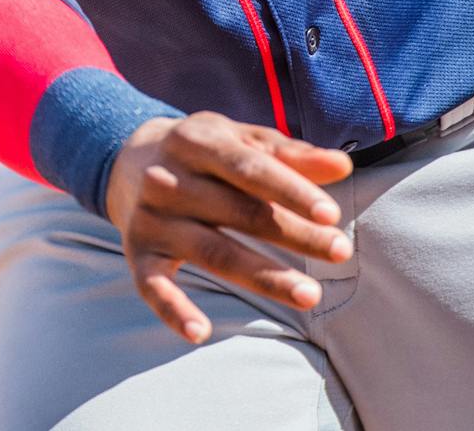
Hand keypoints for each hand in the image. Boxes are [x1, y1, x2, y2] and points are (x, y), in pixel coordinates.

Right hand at [103, 111, 353, 343]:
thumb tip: (342, 167)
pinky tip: (201, 332)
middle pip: (239, 213)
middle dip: (294, 234)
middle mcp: (169, 178)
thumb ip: (292, 155)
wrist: (131, 159)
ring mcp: (152, 218)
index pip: (250, 169)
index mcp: (199, 141)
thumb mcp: (244, 140)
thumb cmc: (209, 152)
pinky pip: (152, 287)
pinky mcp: (138, 253)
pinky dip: (173, 310)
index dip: (291, 191)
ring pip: (212, 252)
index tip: (331, 215)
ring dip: (262, 277)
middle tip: (340, 253)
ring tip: (309, 294)